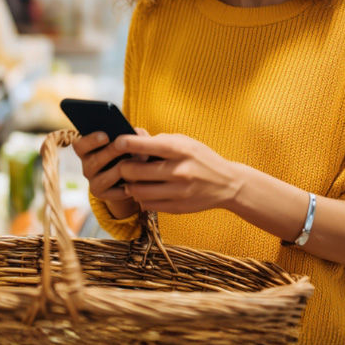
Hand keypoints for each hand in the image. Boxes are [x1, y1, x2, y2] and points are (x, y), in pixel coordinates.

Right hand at [71, 130, 143, 218]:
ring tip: (139, 162)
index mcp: (87, 149)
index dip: (90, 140)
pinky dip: (127, 187)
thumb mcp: (132, 141)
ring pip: (104, 178)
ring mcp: (93, 182)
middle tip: (124, 145)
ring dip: (121, 169)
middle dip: (110, 152)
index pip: (79, 144)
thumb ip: (134, 135)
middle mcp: (87, 166)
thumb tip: (137, 135)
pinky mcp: (103, 195)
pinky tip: (138, 180)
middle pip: (94, 160)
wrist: (134, 177)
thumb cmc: (130, 152)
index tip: (105, 136)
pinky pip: (114, 193)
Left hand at [113, 131, 240, 214]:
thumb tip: (131, 136)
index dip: (124, 143)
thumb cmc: (202, 158)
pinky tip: (145, 191)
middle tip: (123, 165)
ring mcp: (177, 192)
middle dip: (123, 167)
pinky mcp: (176, 208)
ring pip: (136, 191)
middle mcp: (178, 171)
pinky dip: (141, 198)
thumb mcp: (185, 142)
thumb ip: (159, 139)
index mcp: (180, 150)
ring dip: (130, 185)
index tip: (116, 142)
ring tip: (133, 179)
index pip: (144, 145)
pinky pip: (146, 204)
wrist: (227, 184)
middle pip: (133, 171)